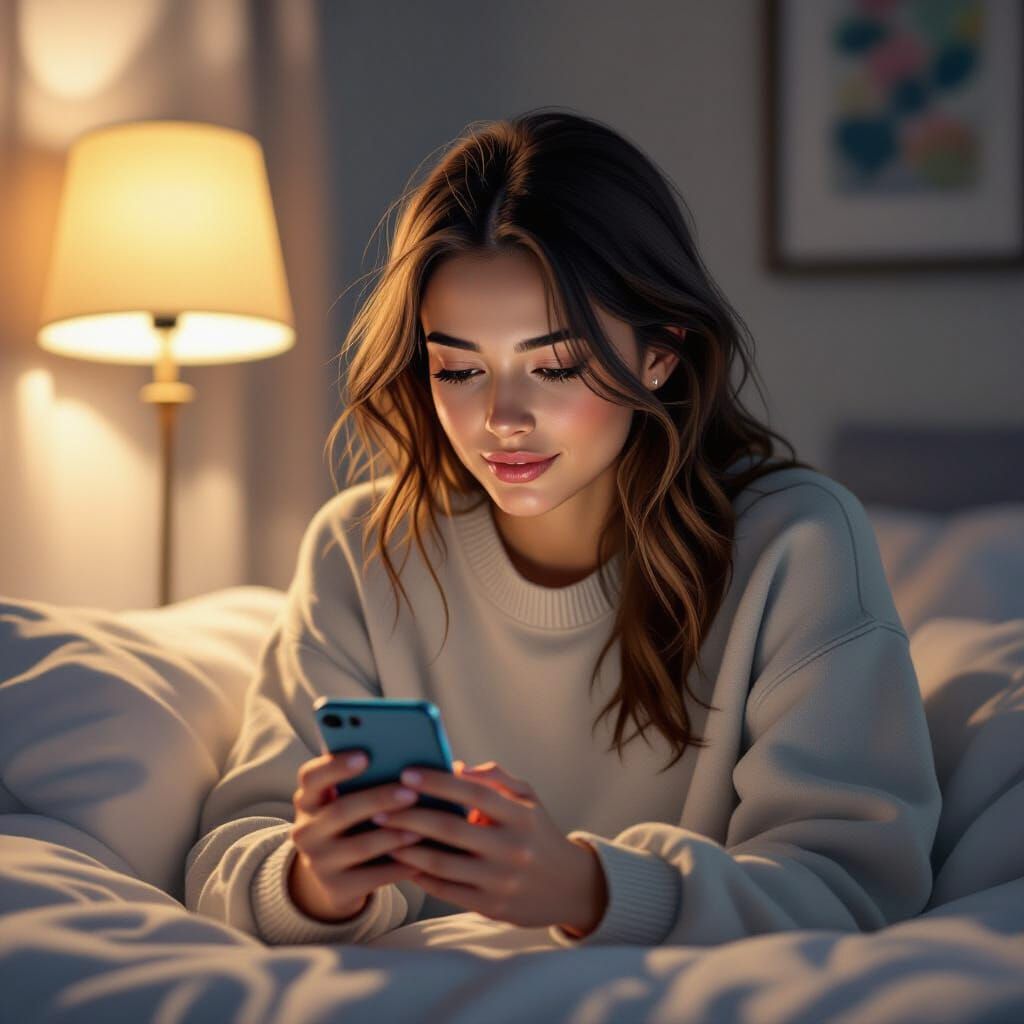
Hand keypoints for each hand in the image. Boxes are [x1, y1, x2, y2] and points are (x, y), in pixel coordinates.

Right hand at [288, 750, 426, 922]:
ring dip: (394, 835)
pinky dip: (400, 867)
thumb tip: (410, 760)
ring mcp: (318, 862)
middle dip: (378, 800)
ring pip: (360, 846)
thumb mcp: (349, 802)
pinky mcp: (336, 889)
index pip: (311, 777)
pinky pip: (373, 877)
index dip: (336, 766)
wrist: (339, 878)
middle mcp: (306, 831)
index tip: (365, 756)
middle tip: (411, 793)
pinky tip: (422, 859)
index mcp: (308, 800)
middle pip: (341, 811)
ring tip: (423, 828)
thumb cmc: (355, 824)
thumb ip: (367, 781)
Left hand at [374, 759, 607, 932]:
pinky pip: (445, 890)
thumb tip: (458, 767)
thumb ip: (495, 778)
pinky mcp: (491, 907)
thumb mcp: (528, 799)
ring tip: (381, 833)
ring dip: (406, 847)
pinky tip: (400, 861)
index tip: (407, 773)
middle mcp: (512, 849)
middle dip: (409, 816)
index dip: (438, 782)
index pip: (475, 793)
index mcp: (522, 816)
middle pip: (450, 829)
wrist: (569, 887)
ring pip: (442, 863)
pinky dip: (419, 875)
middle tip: (379, 805)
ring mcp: (501, 881)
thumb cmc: (537, 833)